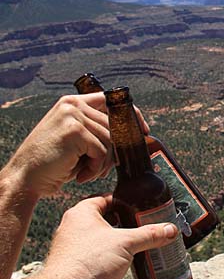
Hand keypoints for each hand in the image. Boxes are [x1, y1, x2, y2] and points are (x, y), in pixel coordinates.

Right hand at [4, 93, 148, 196]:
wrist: (25, 177)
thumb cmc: (53, 162)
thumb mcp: (75, 139)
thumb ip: (95, 129)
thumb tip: (132, 134)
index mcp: (74, 103)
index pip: (111, 101)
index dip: (131, 116)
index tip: (143, 131)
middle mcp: (73, 105)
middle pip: (114, 126)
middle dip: (113, 153)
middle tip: (99, 169)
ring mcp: (73, 116)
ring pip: (110, 141)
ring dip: (102, 164)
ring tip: (86, 172)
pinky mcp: (75, 131)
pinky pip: (101, 151)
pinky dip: (94, 168)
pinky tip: (80, 175)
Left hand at [44, 194, 178, 278]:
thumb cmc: (88, 262)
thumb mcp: (126, 243)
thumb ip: (149, 235)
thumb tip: (169, 230)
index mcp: (81, 214)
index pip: (104, 199)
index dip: (123, 201)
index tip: (139, 205)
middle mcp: (75, 230)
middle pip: (106, 220)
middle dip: (126, 224)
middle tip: (145, 225)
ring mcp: (77, 250)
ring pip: (104, 241)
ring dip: (121, 243)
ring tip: (142, 244)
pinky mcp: (81, 269)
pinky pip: (102, 259)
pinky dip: (115, 259)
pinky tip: (130, 263)